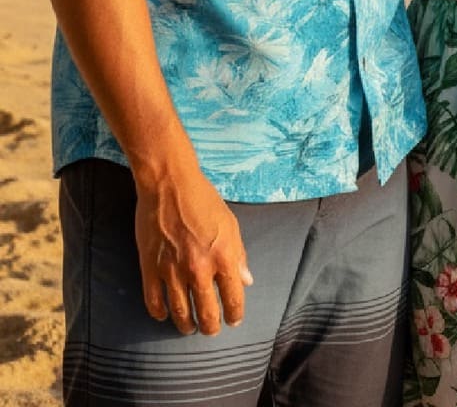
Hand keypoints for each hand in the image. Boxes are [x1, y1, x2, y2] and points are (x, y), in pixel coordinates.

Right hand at [134, 165, 252, 335]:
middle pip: (206, 311)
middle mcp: (199, 268)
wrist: (170, 185)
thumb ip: (239, 255)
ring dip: (186, 324)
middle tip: (211, 330)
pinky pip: (154, 302)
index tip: (234, 320)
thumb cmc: (204, 201)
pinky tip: (165, 314)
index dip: (235, 314)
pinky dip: (160, 313)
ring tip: (190, 327)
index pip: (233, 296)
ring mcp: (172, 270)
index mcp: (223, 256)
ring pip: (180, 312)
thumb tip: (246, 280)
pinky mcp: (150, 268)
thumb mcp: (231, 225)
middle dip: (210, 326)